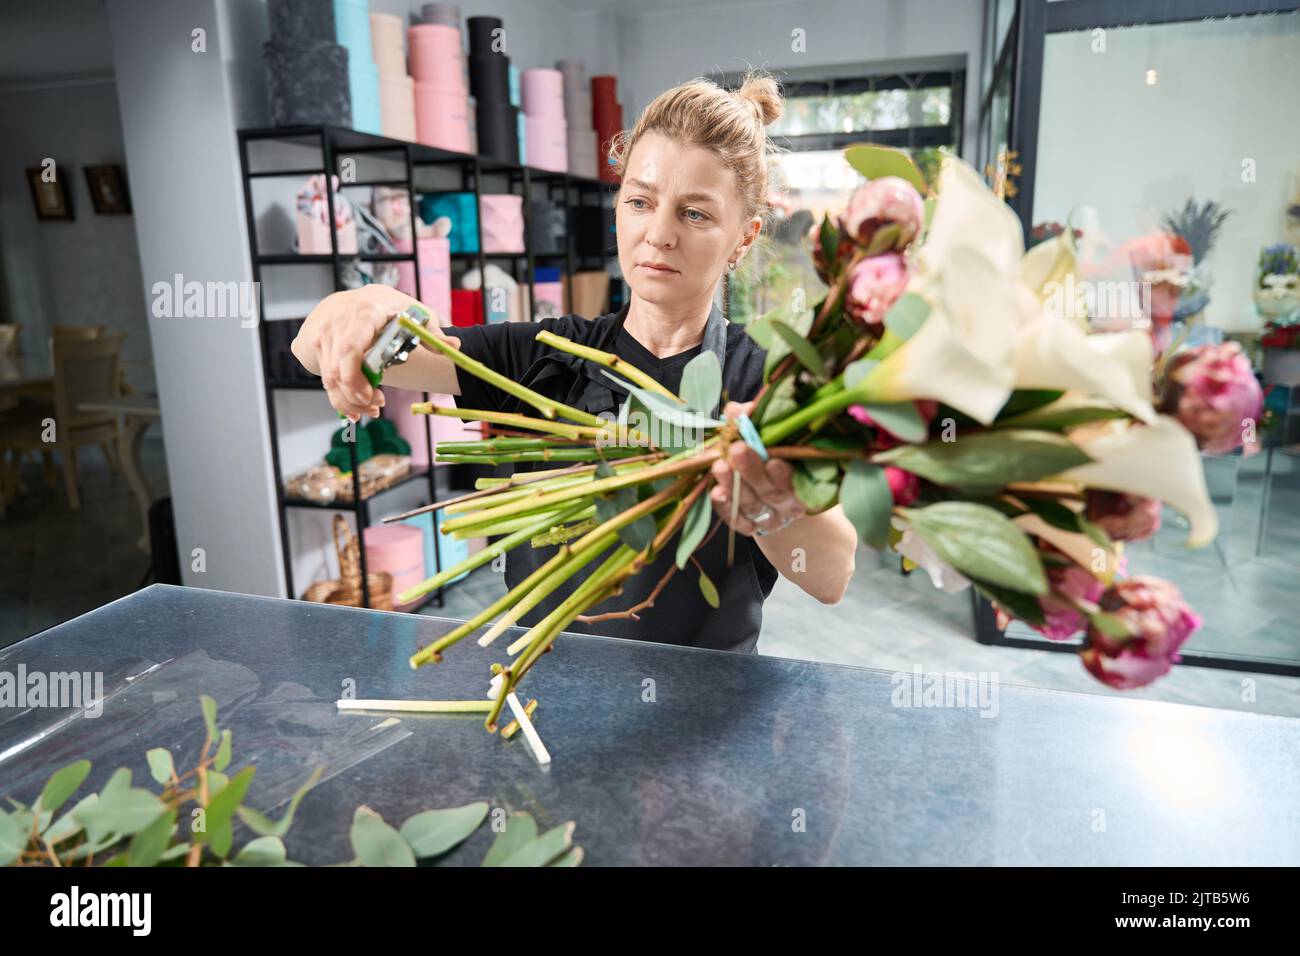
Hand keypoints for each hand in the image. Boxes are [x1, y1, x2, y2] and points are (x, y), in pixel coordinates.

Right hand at [290, 284, 445, 421]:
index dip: (356, 378)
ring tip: (373, 408)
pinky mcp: (314, 345)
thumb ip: (434, 333)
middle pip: (336, 370)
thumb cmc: (391, 308)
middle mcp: (338, 322)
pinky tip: (356, 409)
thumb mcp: (416, 314)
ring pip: (329, 379)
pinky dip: (339, 398)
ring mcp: (322, 334)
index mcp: (365, 312)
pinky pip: (324, 379)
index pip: (350, 349)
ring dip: (350, 401)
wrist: (357, 299)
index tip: (373, 397)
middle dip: (355, 396)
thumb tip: (456, 347)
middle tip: (377, 406)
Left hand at [709, 400, 805, 536]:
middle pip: (771, 492)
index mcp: (803, 481)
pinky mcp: (750, 526)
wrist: (776, 500)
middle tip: (738, 450)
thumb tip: (737, 409)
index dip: (784, 475)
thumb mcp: (771, 440)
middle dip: (753, 471)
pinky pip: (737, 520)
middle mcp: (789, 503)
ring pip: (752, 505)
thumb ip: (757, 424)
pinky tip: (716, 492)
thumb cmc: (774, 458)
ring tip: (720, 466)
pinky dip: (726, 507)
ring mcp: (769, 517)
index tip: (773, 460)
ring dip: (734, 485)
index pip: (796, 481)